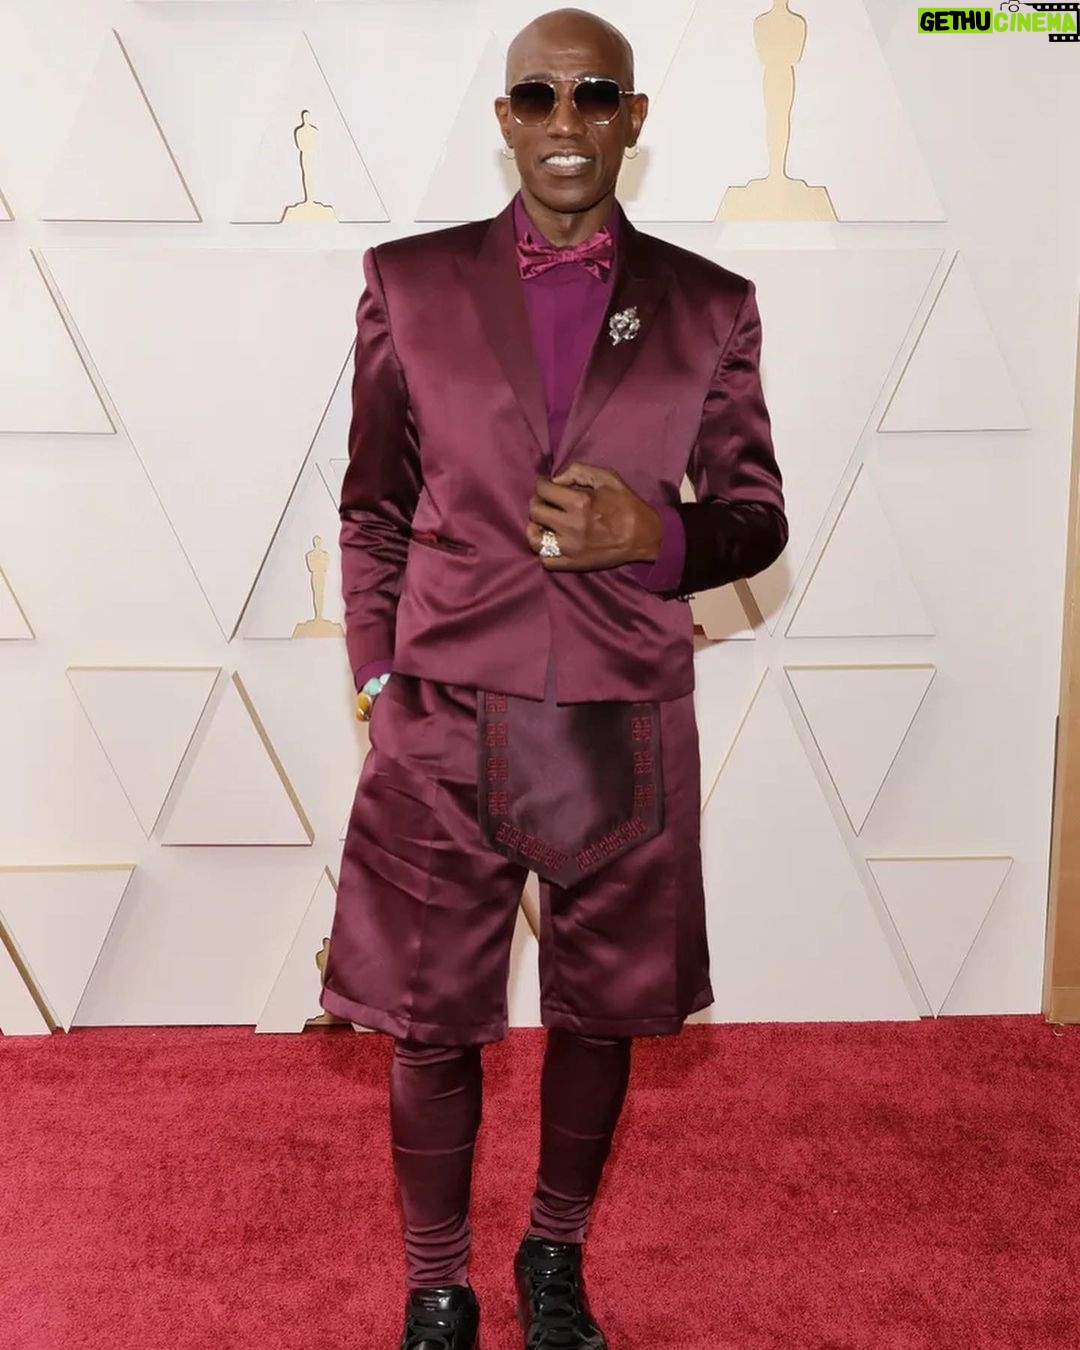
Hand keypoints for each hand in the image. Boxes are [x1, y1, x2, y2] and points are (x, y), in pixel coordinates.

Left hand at [525, 462, 662, 571]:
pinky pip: (546, 561)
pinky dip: (544, 551)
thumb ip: (578, 471)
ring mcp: (570, 547)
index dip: (541, 484)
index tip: (544, 484)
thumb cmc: (627, 504)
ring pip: (535, 539)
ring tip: (542, 524)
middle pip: (535, 512)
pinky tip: (552, 542)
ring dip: (535, 528)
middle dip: (538, 502)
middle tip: (545, 502)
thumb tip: (555, 479)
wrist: (644, 536)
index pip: (543, 490)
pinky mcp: (573, 563)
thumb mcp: (607, 477)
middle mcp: (571, 525)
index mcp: (580, 502)